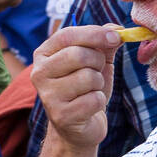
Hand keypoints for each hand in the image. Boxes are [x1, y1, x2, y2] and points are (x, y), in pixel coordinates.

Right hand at [31, 25, 121, 153]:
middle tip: (97, 71)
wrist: (79, 127)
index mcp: (44, 54)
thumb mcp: (95, 61)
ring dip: (98, 83)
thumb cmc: (85, 89)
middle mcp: (39, 73)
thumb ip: (104, 43)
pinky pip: (93, 99)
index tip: (115, 37)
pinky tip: (89, 107)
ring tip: (90, 91)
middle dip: (98, 61)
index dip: (95, 33)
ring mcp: (48, 96)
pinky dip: (99, 101)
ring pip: (88, 77)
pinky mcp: (60, 116)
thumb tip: (117, 28)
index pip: (67, 35)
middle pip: (78, 55)